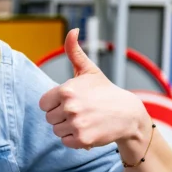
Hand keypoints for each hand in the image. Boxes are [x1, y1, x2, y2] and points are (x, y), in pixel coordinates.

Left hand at [38, 29, 149, 151]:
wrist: (127, 114)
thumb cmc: (105, 91)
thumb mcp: (89, 70)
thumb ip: (74, 51)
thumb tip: (73, 30)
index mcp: (65, 90)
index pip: (43, 104)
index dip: (55, 103)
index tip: (69, 101)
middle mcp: (69, 107)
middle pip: (50, 118)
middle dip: (61, 116)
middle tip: (80, 111)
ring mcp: (76, 124)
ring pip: (57, 130)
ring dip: (67, 128)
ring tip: (84, 120)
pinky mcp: (82, 139)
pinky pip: (65, 141)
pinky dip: (74, 139)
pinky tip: (87, 130)